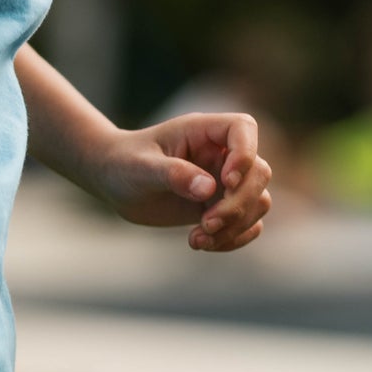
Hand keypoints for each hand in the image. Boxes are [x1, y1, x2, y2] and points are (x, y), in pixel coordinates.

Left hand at [82, 113, 273, 252]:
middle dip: (239, 203)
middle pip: (259, 172)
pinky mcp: (220, 205)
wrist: (113, 181)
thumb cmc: (123, 163)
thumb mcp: (140, 168)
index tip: (225, 183)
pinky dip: (233, 238)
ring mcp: (223, 181)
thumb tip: (208, 189)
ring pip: (258, 201)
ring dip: (236, 225)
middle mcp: (219, 154)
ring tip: (198, 239)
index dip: (244, 155)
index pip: (243, 128)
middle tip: (206, 224)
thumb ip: (173, 174)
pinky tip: (202, 243)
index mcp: (202, 131)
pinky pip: (248, 223)